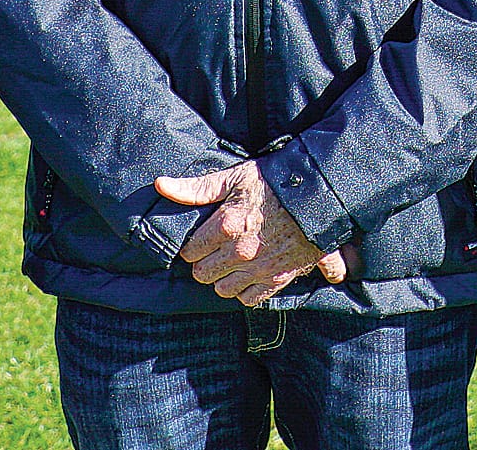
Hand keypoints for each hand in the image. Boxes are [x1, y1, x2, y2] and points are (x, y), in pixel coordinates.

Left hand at [155, 160, 345, 305]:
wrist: (315, 195)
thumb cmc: (272, 182)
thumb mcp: (233, 177)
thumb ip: (196, 188)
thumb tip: (161, 186)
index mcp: (225, 226)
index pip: (190, 251)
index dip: (193, 245)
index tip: (200, 238)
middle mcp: (240, 252)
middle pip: (202, 274)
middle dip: (204, 262)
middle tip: (214, 250)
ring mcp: (259, 268)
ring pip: (222, 289)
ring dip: (222, 278)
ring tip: (229, 262)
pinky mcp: (277, 278)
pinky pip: (249, 299)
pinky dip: (245, 290)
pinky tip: (247, 274)